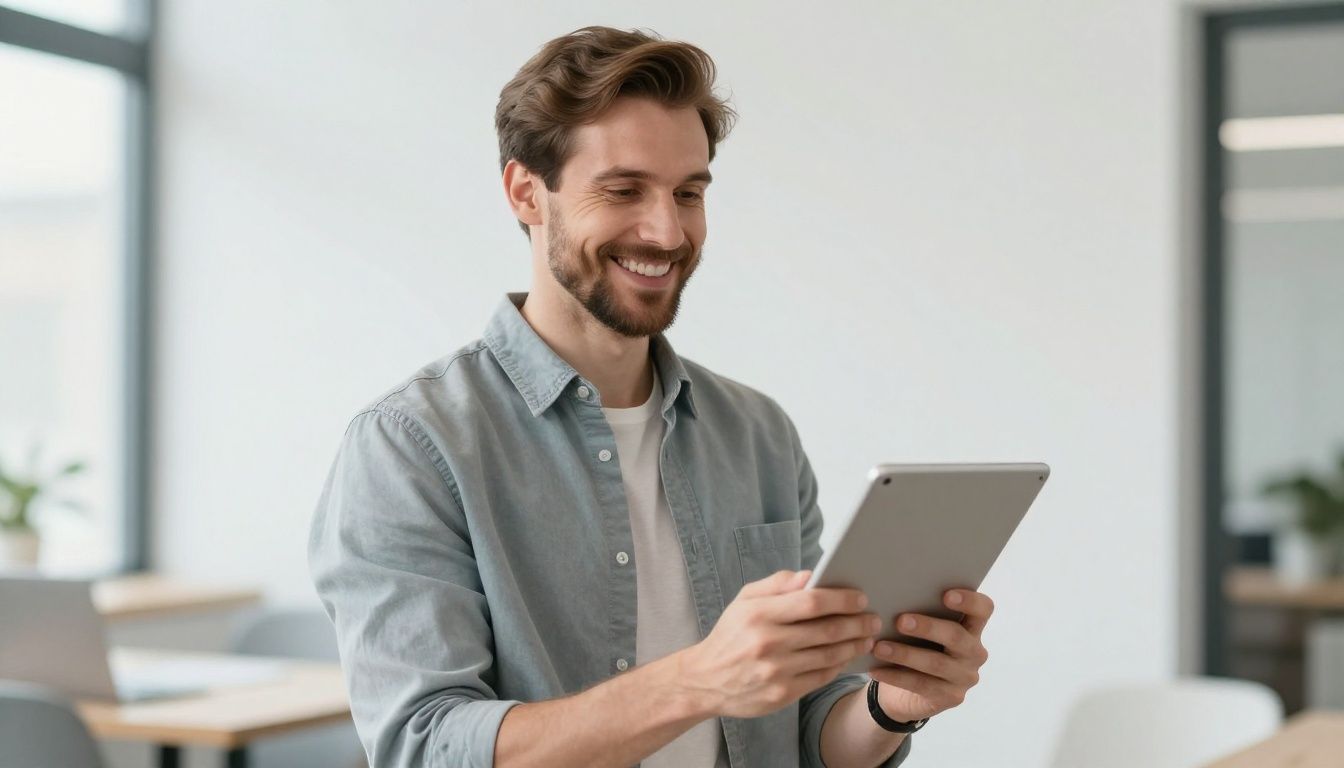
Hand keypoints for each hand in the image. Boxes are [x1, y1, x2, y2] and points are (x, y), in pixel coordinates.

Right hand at [676, 569, 881, 718]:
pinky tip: (847, 657)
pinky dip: (839, 666)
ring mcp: (776, 671)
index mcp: (758, 614)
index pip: (811, 602)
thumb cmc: (730, 635)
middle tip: (873, 619)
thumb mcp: (744, 601)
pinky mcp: (781, 694)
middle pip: (826, 630)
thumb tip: (810, 575)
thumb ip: (777, 585)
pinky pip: (820, 677)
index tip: (860, 598)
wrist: (705, 680)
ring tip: (867, 638)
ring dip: (854, 645)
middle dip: (856, 623)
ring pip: (829, 655)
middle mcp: (768, 643)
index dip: (841, 599)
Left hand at [869, 589, 993, 721]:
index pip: (983, 609)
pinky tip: (876, 670)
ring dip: (904, 654)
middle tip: (900, 621)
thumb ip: (919, 613)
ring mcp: (965, 677)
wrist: (908, 692)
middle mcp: (975, 652)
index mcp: (972, 627)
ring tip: (878, 647)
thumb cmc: (916, 647)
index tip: (945, 595)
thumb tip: (892, 596)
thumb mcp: (921, 631)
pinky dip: (896, 677)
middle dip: (927, 627)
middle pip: (955, 636)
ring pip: (936, 663)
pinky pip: (922, 685)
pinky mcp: (951, 697)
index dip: (969, 600)